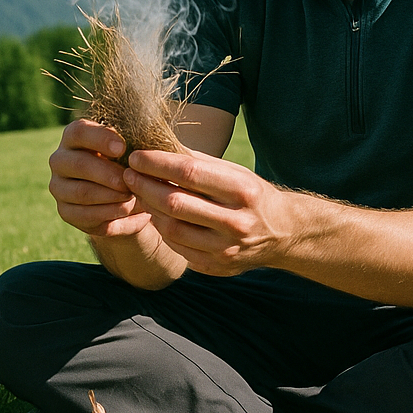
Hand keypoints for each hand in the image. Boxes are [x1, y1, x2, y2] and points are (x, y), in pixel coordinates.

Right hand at [48, 120, 150, 238]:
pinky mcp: (65, 211)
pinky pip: (85, 214)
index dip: (100, 139)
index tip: (122, 148)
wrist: (125, 197)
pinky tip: (126, 209)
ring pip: (82, 192)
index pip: (79, 132)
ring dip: (111, 195)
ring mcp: (59, 187)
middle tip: (130, 179)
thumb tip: (142, 149)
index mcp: (73, 137)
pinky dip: (109, 213)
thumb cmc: (128, 164)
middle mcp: (60, 160)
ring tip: (132, 196)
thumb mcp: (130, 151)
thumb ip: (131, 146)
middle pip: (79, 164)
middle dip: (108, 173)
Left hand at [122, 148, 299, 276]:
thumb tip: (157, 146)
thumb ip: (198, 162)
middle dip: (145, 186)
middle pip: (175, 203)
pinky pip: (177, 247)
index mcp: (242, 191)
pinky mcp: (216, 267)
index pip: (189, 173)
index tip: (137, 156)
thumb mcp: (235, 172)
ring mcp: (226, 249)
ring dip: (149, 209)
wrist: (283, 234)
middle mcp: (236, 222)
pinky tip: (156, 215)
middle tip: (128, 175)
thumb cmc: (252, 195)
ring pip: (171, 229)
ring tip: (139, 194)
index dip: (157, 164)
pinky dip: (162, 229)